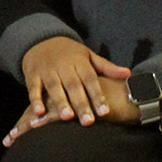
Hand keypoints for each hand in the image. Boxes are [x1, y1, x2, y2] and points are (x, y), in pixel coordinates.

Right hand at [4, 38, 132, 145]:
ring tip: (67, 118)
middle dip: (81, 104)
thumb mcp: (88, 56)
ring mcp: (47, 70)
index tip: (105, 111)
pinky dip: (35, 100)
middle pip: (73, 86)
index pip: (91, 80)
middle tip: (89, 122)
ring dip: (60, 102)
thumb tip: (128, 74)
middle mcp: (64, 66)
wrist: (40, 40)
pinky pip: (33, 88)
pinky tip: (39, 113)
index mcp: (79, 62)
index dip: (97, 96)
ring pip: (54, 87)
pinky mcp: (32, 74)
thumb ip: (106, 67)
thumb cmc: (69, 53)